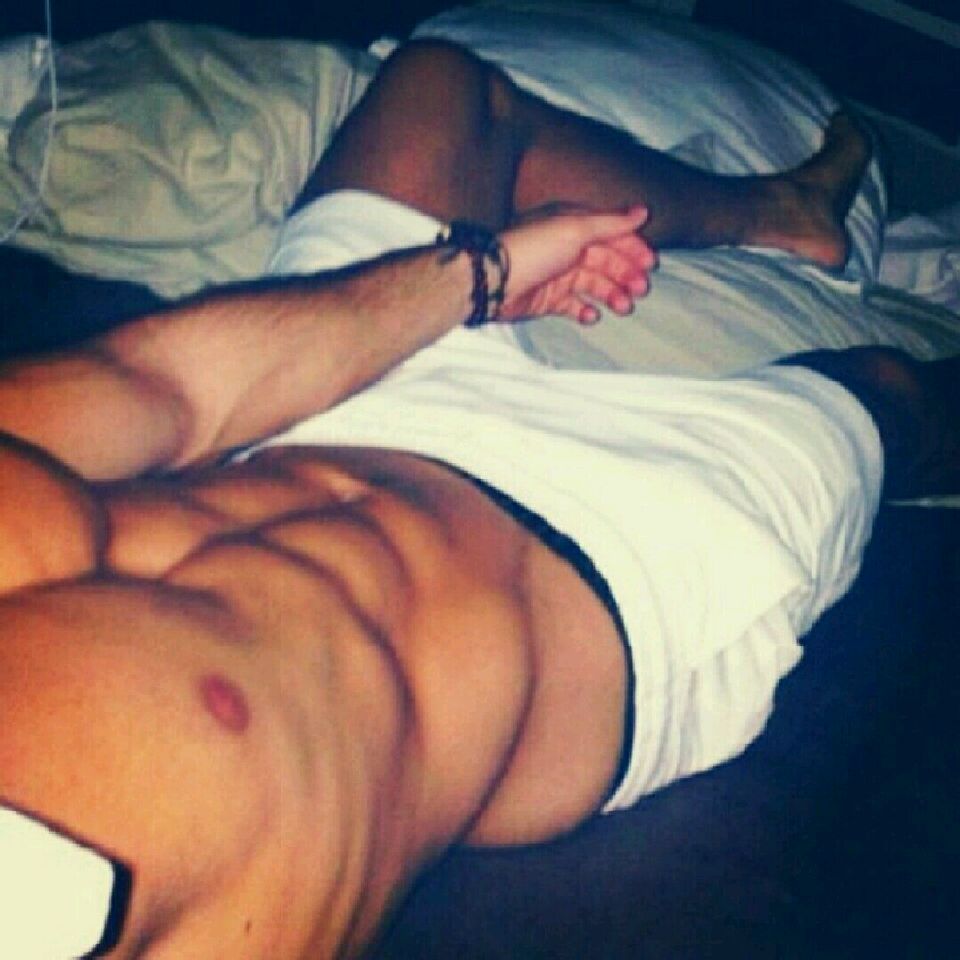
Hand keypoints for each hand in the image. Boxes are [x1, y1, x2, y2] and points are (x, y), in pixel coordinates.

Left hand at [499, 205, 655, 323]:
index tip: (650, 264)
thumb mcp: (574, 229)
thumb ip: (610, 223)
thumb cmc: (531, 249)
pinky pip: (573, 306)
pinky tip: (593, 316)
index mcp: (572, 226)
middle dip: (625, 274)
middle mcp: (566, 248)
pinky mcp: (547, 299)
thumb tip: (642, 211)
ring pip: (593, 284)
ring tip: (623, 306)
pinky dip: (585, 311)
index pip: (611, 234)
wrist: (493, 281)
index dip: (632, 247)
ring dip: (612, 294)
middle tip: (640, 289)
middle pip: (605, 260)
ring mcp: (557, 275)